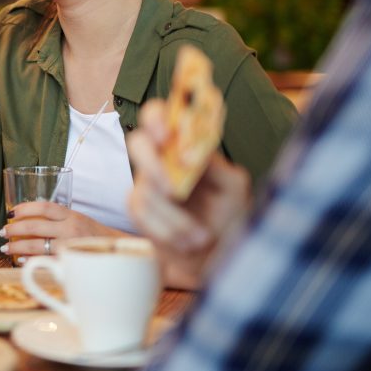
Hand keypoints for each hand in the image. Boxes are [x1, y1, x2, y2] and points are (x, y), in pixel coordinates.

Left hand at [0, 202, 120, 258]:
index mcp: (71, 215)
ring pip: (36, 245)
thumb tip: (30, 218)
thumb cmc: (93, 235)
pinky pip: (44, 261)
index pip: (43, 207)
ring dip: (17, 246)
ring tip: (6, 247)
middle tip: (2, 232)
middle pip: (35, 226)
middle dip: (14, 230)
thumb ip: (58, 218)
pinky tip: (20, 260)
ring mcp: (68, 246)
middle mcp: (69, 229)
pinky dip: (30, 260)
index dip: (24, 208)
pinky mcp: (68, 262)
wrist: (115, 252)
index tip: (11, 213)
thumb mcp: (78, 219)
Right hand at [127, 99, 250, 285]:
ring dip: (175, 218)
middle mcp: (160, 159)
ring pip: (145, 190)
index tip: (167, 136)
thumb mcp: (233, 187)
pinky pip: (141, 214)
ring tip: (202, 237)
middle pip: (138, 143)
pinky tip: (186, 241)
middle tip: (174, 191)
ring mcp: (146, 183)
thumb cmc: (227, 215)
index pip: (160, 115)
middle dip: (152, 166)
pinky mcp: (138, 208)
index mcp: (184, 145)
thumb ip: (215, 165)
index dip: (156, 119)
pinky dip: (166, 230)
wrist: (216, 255)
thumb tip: (193, 154)